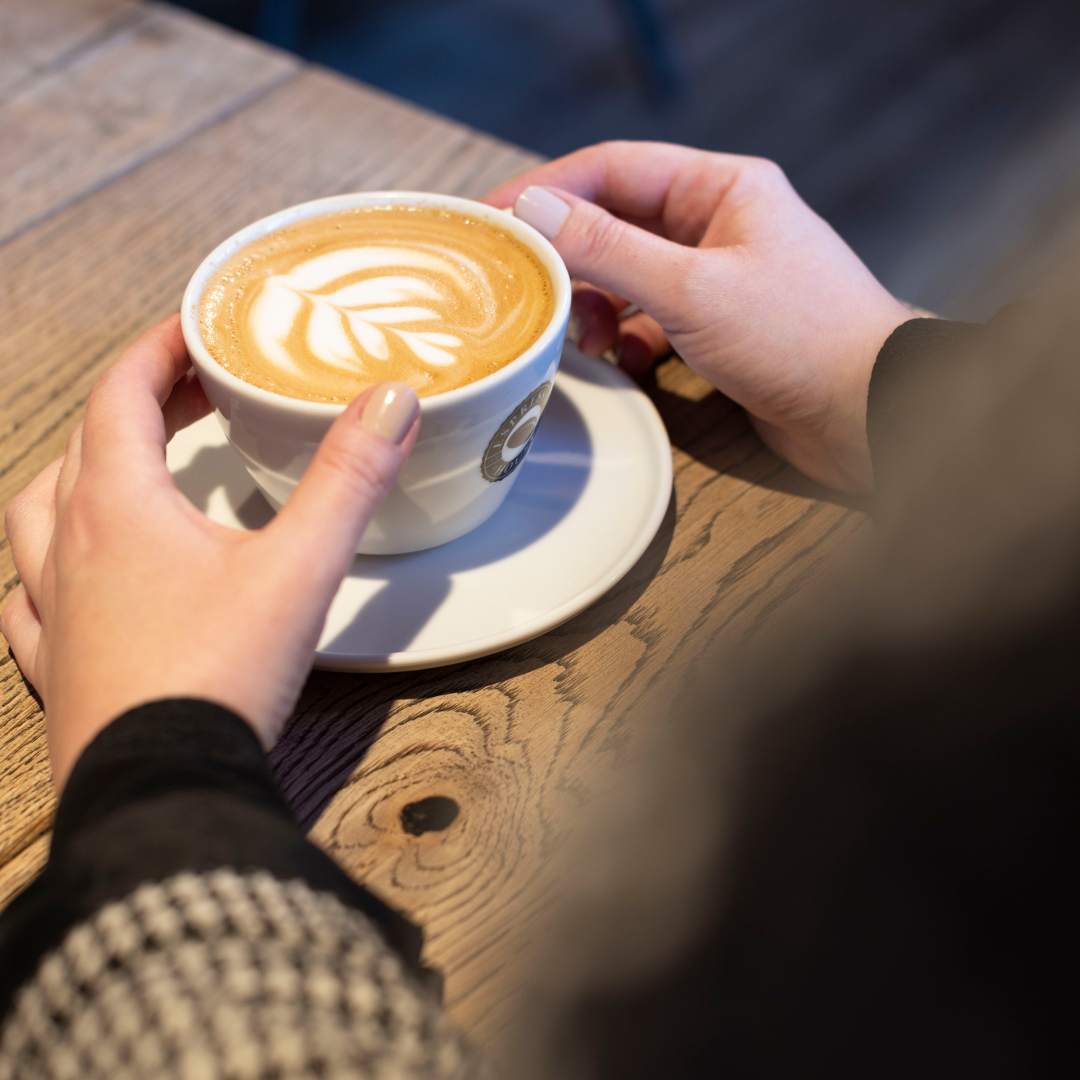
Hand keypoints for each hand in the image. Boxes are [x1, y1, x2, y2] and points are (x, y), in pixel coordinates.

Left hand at [0, 316, 418, 787]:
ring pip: (41, 512)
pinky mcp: (60, 666)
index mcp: (119, 507)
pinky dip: (49, 564)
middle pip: (89, 444)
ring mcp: (54, 610)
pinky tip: (70, 578)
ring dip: (82, 473)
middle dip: (141, 404)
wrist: (161, 789)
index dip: (158, 350)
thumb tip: (392, 400)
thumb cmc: (219, 676)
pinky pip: (32, 595)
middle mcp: (71, 548)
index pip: (122, 394)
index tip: (198, 328)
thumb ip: (349, 478)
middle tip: (196, 394)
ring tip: (128, 468)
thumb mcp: (300, 568)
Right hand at [486, 141, 911, 492]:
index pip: (613, 169)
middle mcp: (717, 226)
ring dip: (600, 308)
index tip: (494, 218)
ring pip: (631, 279)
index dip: (548, 190)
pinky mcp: (720, 331)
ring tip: (588, 341)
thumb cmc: (802, 337)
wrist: (872, 413)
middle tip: (532, 293)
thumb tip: (535, 212)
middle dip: (573, 261)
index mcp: (720, 189)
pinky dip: (632, 343)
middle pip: (617, 225)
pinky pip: (653, 323)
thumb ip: (610, 250)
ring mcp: (718, 280)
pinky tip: (628, 365)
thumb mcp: (693, 289)